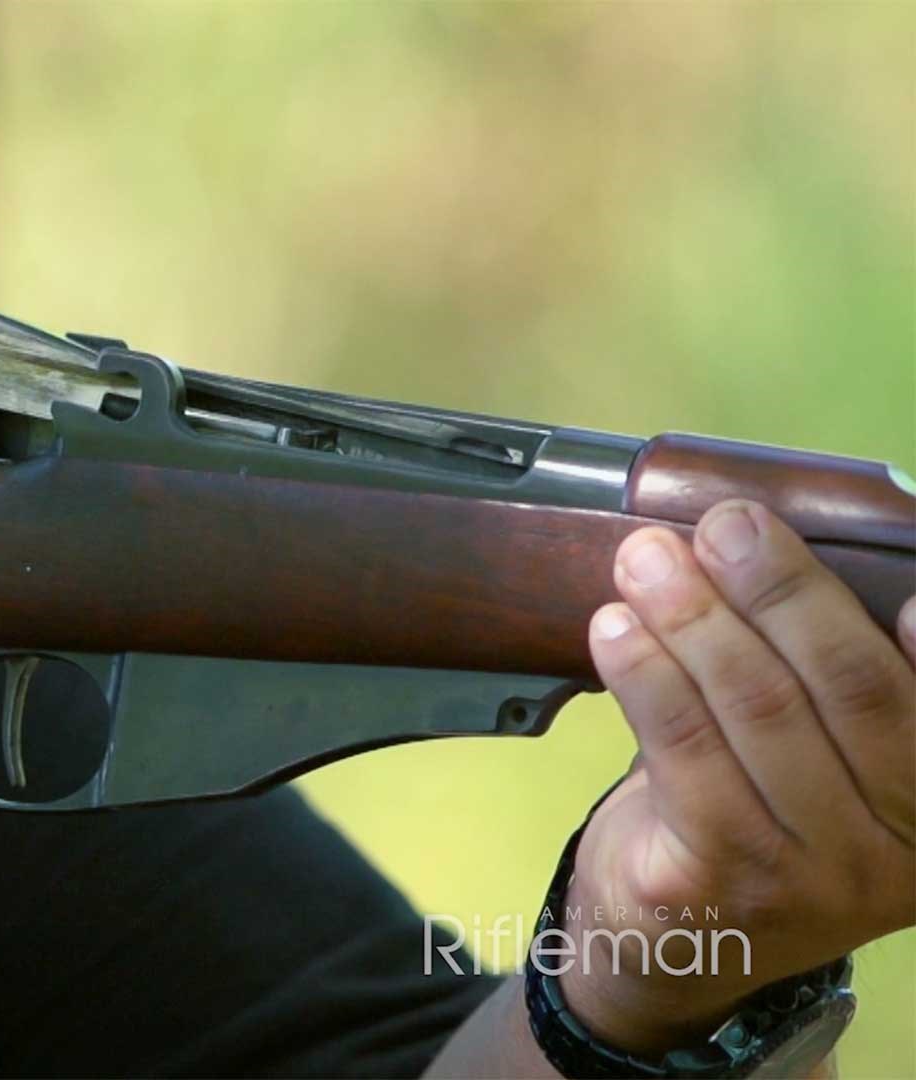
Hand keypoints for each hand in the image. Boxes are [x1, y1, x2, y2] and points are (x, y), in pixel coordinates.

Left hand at [558, 500, 914, 1052]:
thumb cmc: (755, 827)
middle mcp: (893, 850)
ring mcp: (806, 871)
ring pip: (757, 709)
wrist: (673, 956)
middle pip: (846, 687)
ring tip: (648, 560)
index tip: (908, 588)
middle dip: (781, 590)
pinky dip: (645, 674)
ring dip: (696, 618)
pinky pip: (680, 748)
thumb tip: (771, 552)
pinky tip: (614, 628)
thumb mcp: (823, 770)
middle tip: (727, 524)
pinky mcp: (713, 876)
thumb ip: (826, 685)